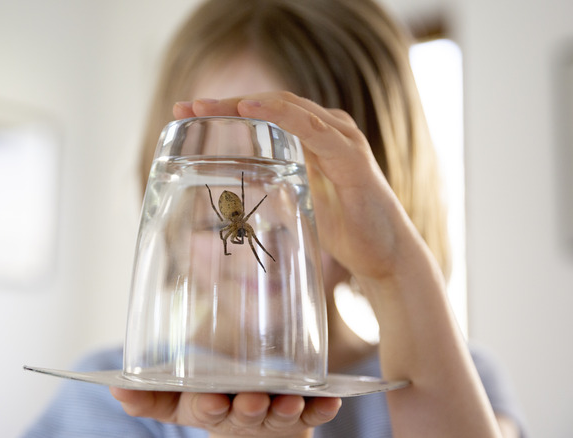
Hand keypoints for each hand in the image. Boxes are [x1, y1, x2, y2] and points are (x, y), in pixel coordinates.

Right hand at [109, 388, 340, 436]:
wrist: (256, 428)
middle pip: (245, 413)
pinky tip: (332, 400)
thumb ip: (149, 395)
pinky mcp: (303, 414)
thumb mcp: (179, 402)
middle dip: (248, 408)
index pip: (203, 409)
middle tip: (253, 400)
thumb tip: (113, 387)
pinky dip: (324, 408)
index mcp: (209, 409)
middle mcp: (242, 414)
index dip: (207, 406)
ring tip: (294, 400)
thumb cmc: (214, 402)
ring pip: (281, 412)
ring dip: (288, 408)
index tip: (211, 400)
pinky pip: (317, 413)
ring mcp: (275, 414)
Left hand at [174, 93, 424, 282]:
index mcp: (314, 137)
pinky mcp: (353, 158)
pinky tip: (254, 110)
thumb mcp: (296, 201)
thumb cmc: (345, 228)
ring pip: (289, 108)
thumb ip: (271, 185)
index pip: (265, 112)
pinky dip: (284, 116)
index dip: (226, 109)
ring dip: (246, 103)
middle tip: (187, 106)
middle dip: (227, 103)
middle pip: (271, 104)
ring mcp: (343, 140)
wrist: (386, 255)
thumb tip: (233, 186)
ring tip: (209, 106)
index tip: (186, 112)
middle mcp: (329, 130)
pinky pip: (315, 130)